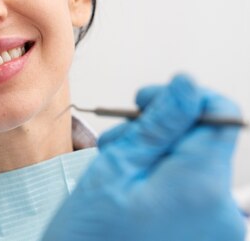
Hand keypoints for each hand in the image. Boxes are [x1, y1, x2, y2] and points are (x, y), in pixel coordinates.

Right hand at [43, 74, 246, 240]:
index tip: (147, 103)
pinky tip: (133, 195)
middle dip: (161, 133)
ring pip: (196, 167)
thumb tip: (187, 86)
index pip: (221, 114)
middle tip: (118, 145)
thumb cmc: (88, 237)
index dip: (182, 99)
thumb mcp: (114, 169)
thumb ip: (157, 125)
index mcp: (201, 186)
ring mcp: (221, 232)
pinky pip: (196, 196)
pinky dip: (166, 186)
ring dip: (159, 159)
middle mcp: (224, 211)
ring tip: (117, 176)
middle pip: (204, 141)